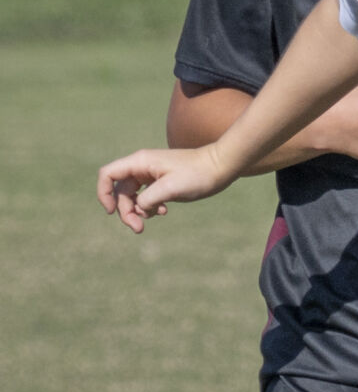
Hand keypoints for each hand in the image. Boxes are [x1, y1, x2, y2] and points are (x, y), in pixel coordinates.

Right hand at [97, 145, 231, 231]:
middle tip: (138, 229)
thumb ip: (148, 199)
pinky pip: (147, 197)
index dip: (103, 194)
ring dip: (138, 211)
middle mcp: (142, 166)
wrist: (220, 167)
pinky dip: (150, 207)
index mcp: (140, 163)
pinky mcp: (162, 182)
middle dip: (126, 211)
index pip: (108, 174)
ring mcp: (151, 174)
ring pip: (134, 196)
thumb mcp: (170, 188)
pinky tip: (163, 211)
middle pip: (120, 191)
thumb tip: (138, 209)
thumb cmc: (197, 175)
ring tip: (153, 219)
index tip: (111, 212)